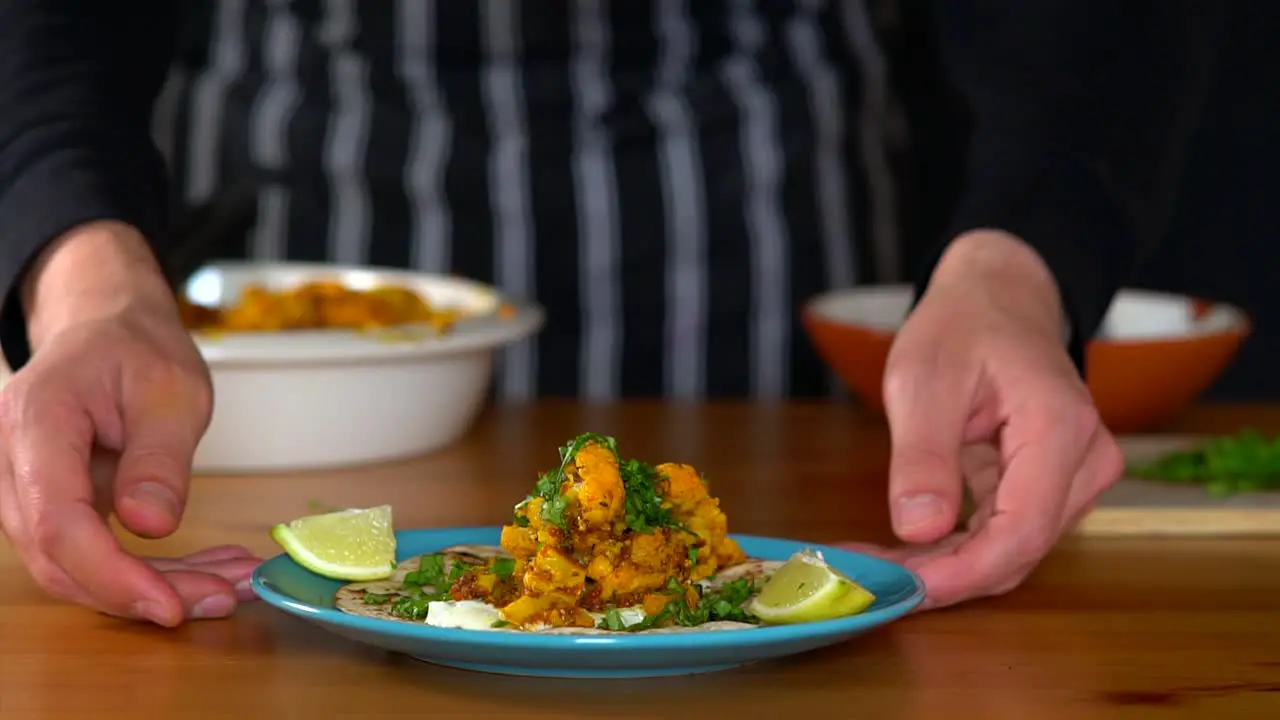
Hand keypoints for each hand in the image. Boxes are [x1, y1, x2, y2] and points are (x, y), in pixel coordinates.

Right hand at [0, 222, 259, 625]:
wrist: (107, 329)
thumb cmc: (137, 348)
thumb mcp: (171, 391)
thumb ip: (159, 457)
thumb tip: (150, 525)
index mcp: (37, 422)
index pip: (58, 521)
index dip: (112, 575)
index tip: (171, 605)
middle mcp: (13, 464)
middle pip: (63, 558)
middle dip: (145, 592)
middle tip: (226, 596)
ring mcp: (25, 490)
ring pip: (76, 567)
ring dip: (154, 587)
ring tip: (231, 584)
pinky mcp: (52, 508)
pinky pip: (92, 555)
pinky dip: (150, 571)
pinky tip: (208, 570)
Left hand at [844, 230, 1124, 609]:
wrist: (997, 299)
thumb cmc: (963, 326)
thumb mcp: (923, 378)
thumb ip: (923, 455)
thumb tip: (919, 530)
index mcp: (1058, 428)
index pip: (1021, 531)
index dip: (960, 573)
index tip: (900, 590)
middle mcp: (1083, 461)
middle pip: (1017, 550)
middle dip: (941, 575)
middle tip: (864, 577)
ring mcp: (1074, 477)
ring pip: (1010, 551)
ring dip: (943, 567)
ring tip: (872, 562)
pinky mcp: (1052, 487)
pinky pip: (1004, 534)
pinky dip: (953, 549)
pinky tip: (901, 550)